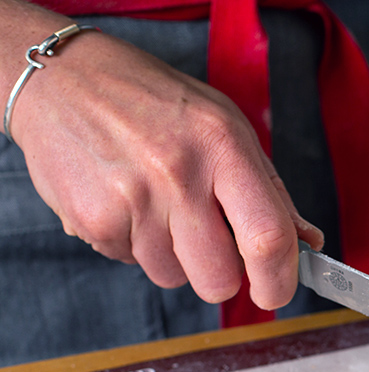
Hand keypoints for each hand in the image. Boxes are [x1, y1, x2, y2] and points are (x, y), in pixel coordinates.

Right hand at [7, 19, 321, 309]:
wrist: (60, 79)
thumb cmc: (152, 102)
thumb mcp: (224, 126)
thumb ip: (269, 189)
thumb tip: (306, 241)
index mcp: (221, 147)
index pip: (267, 236)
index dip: (279, 279)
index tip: (277, 292)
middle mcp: (177, 174)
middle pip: (219, 279)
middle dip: (222, 276)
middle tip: (211, 245)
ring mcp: (130, 200)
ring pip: (173, 277)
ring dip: (173, 256)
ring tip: (156, 205)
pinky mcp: (92, 220)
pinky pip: (131, 263)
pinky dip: (133, 244)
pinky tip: (125, 201)